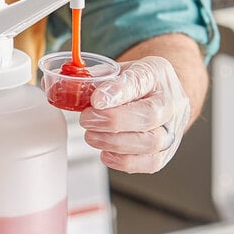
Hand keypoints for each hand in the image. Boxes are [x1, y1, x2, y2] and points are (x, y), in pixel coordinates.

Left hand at [79, 56, 190, 173]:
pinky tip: (105, 152)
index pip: (141, 80)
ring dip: (114, 142)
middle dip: (112, 121)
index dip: (118, 91)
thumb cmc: (134, 84)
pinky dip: (124, 161)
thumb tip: (61, 87)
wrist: (159, 94)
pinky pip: (150, 163)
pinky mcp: (166, 152)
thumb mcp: (115, 71)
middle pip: (150, 115)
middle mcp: (170, 101)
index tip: (96, 100)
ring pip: (151, 142)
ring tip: (91, 136)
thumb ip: (93, 79)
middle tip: (87, 120)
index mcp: (155, 73)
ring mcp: (172, 128)